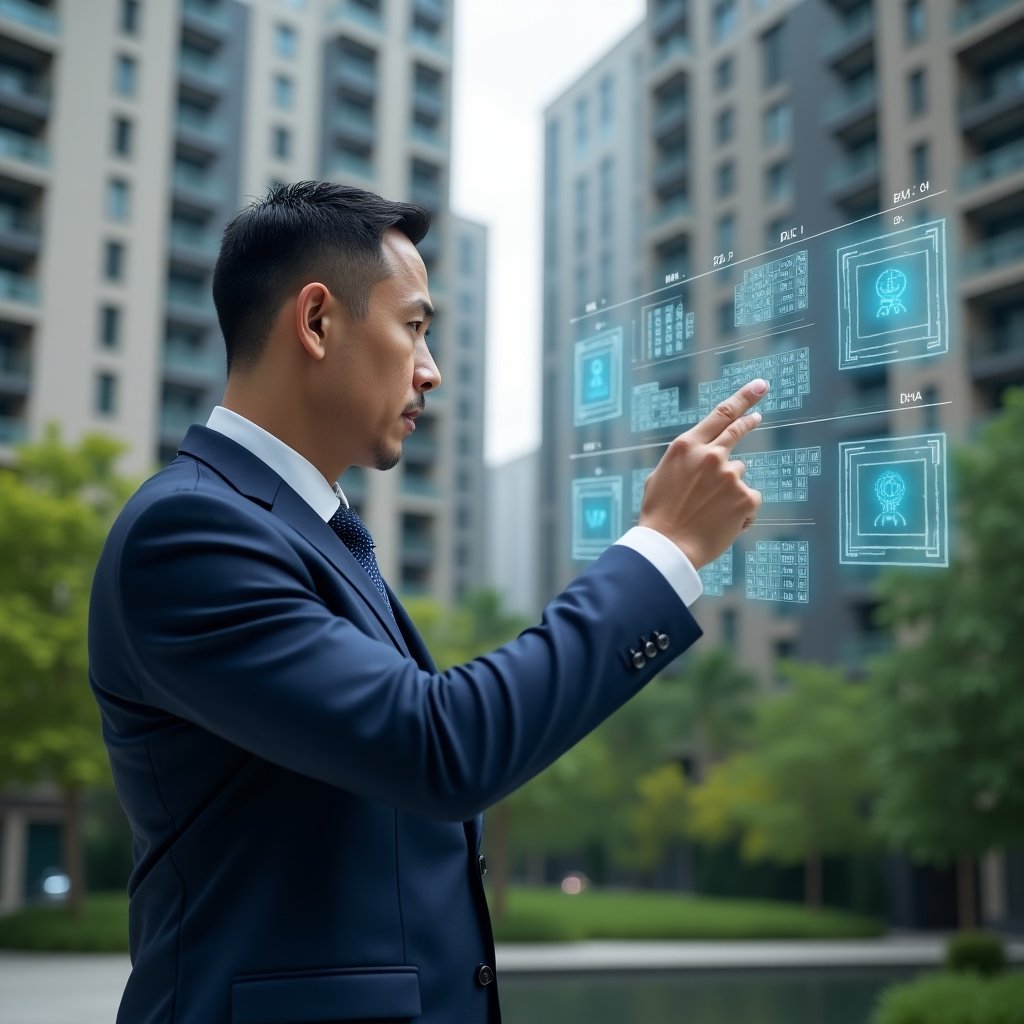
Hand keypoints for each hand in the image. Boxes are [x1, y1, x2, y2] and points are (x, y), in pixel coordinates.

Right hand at [638, 378, 766, 569]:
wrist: (668, 547)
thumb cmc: (660, 515)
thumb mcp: (661, 476)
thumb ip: (685, 460)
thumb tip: (702, 454)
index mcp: (686, 446)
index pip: (721, 414)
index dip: (744, 397)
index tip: (760, 385)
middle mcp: (711, 455)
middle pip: (738, 429)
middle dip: (750, 419)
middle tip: (759, 416)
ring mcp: (731, 476)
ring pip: (738, 473)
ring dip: (729, 487)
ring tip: (708, 510)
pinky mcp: (746, 498)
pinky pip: (749, 499)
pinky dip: (740, 510)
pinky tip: (722, 522)